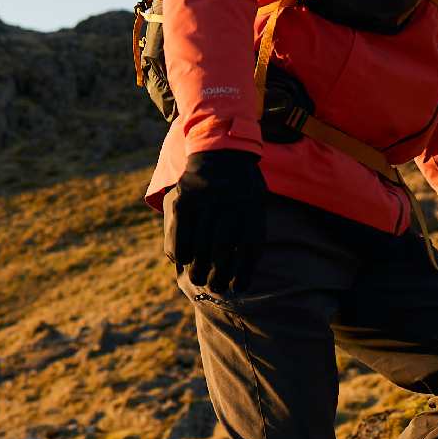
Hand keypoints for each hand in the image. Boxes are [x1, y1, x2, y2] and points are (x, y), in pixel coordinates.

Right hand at [164, 150, 266, 293]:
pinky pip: (180, 234)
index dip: (245, 273)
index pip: (250, 247)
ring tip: (199, 279)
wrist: (221, 150)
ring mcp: (204, 200)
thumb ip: (251, 232)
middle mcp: (229, 201)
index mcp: (253, 204)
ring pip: (200, 247)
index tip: (240, 288)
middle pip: (223, 251)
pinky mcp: (184, 200)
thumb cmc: (242, 184)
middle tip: (216, 288)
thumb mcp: (257, 201)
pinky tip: (184, 259)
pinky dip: (181, 252)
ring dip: (198, 270)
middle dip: (218, 276)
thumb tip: (241, 273)